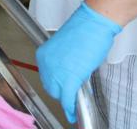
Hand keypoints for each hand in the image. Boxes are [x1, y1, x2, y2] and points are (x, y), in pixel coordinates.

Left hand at [35, 3, 121, 122]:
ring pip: (58, 94)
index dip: (56, 82)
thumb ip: (64, 62)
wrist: (93, 24)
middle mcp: (46, 64)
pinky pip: (67, 99)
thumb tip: (69, 73)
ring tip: (74, 101)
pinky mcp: (68, 79)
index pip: (46, 76)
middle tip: (71, 92)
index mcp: (43, 54)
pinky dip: (70, 108)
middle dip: (60, 91)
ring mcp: (56, 72)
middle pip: (50, 87)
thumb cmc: (85, 30)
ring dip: (66, 99)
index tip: (62, 86)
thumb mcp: (67, 47)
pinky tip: (73, 112)